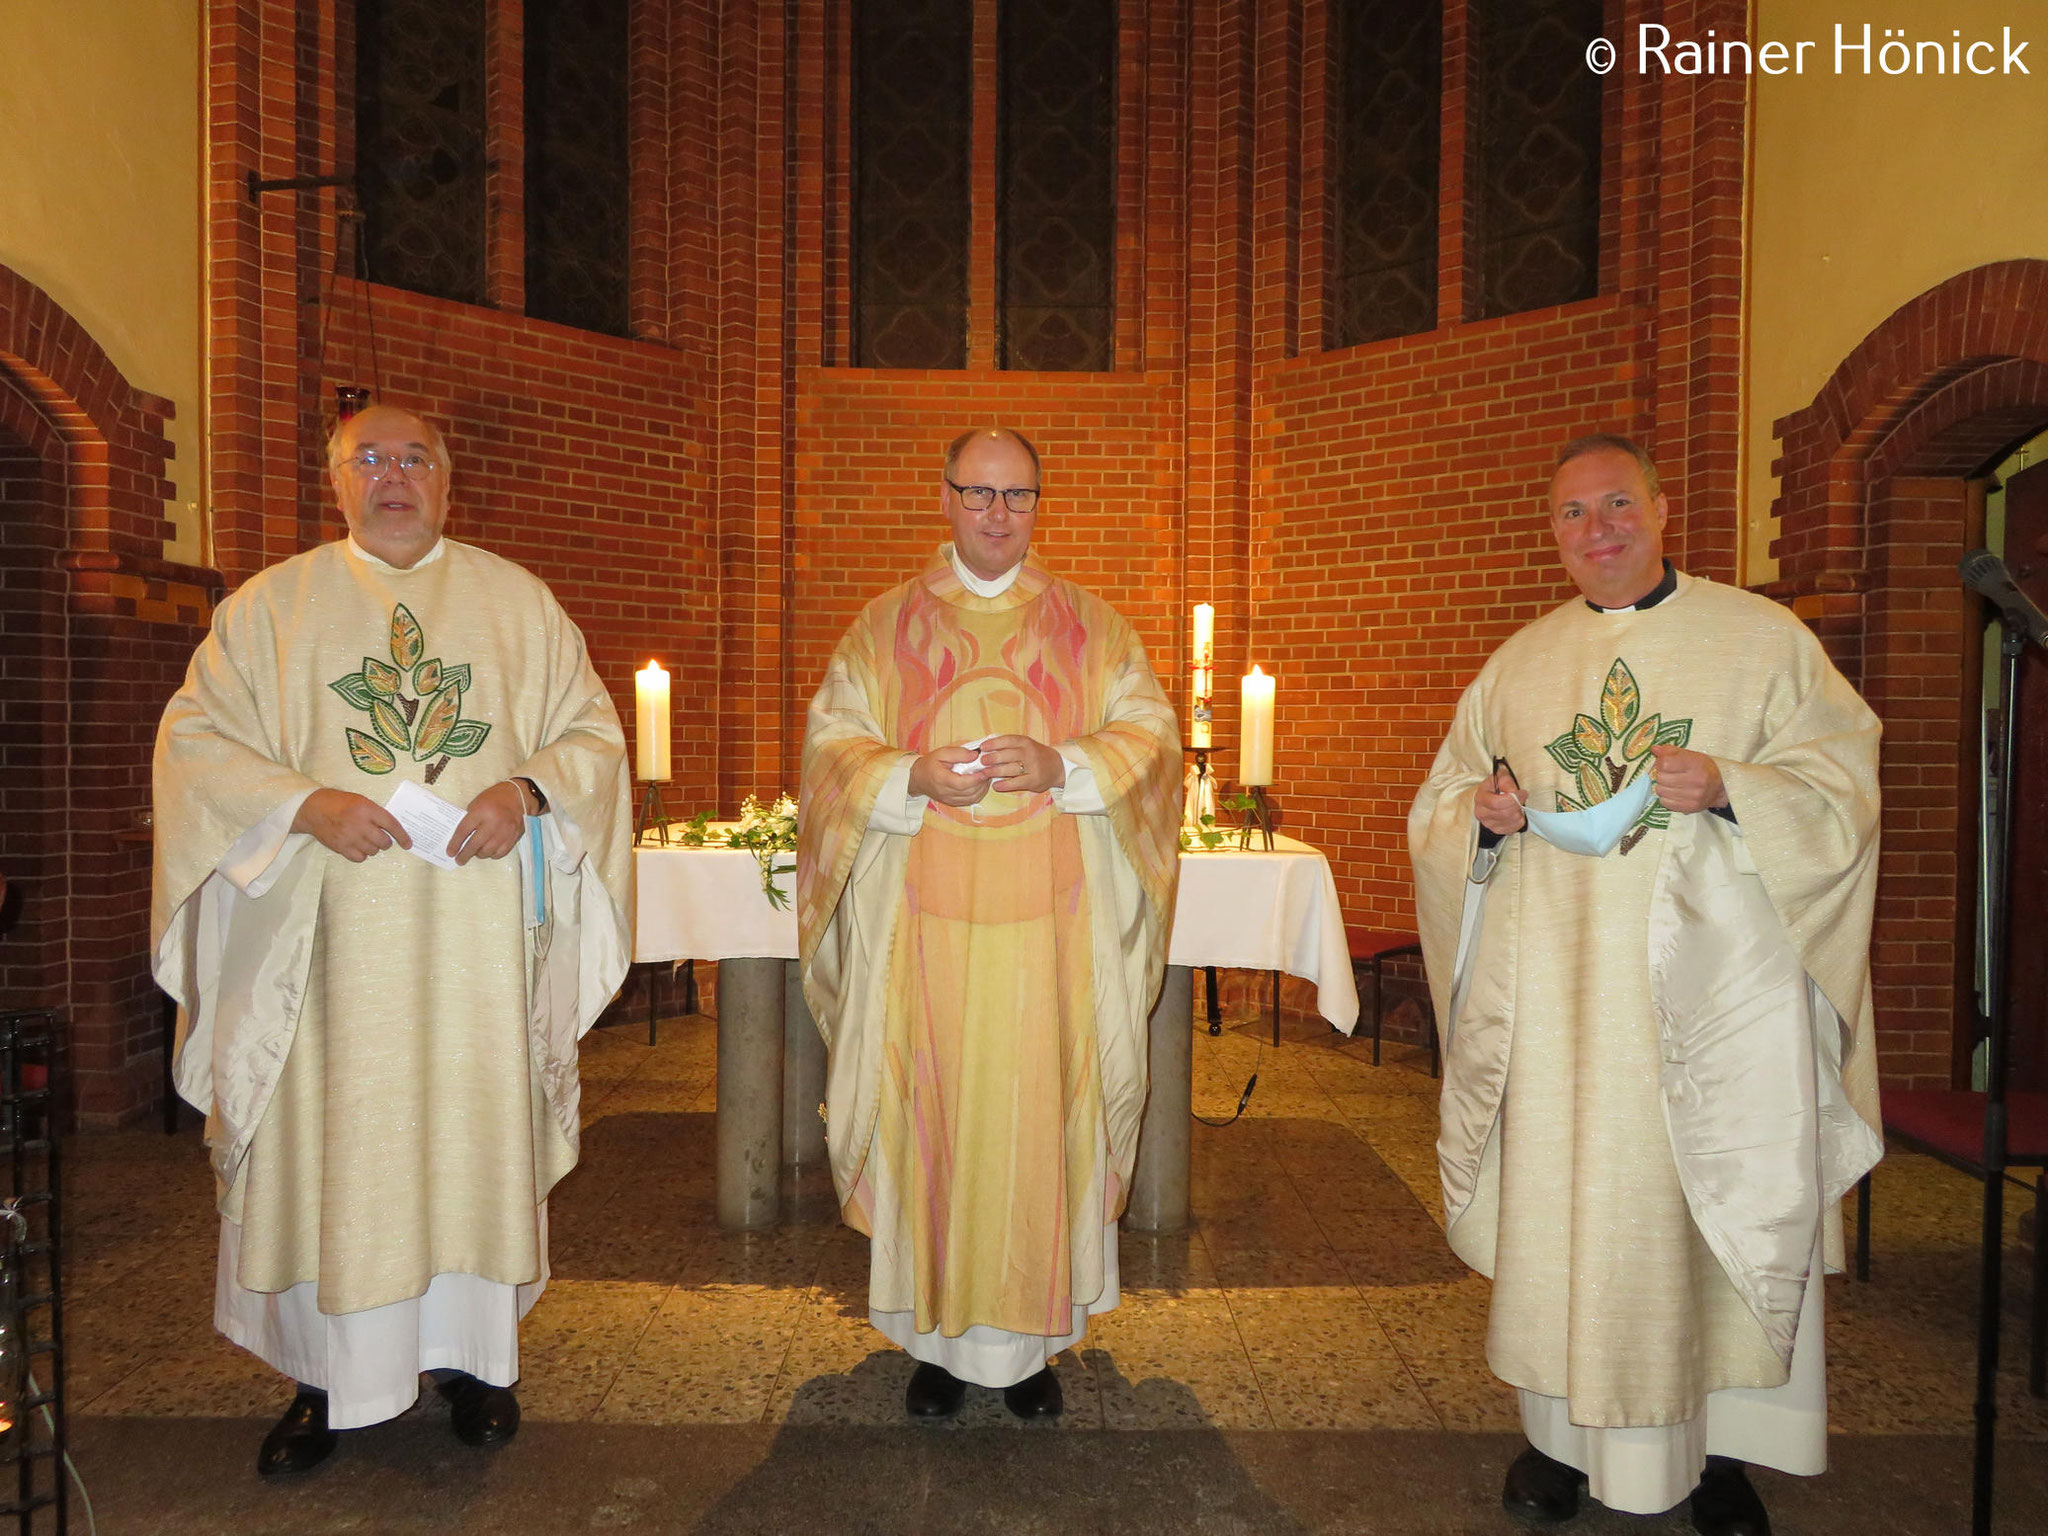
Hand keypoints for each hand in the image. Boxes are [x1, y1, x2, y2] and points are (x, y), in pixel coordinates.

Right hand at [292, 788, 410, 862]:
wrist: (314, 809)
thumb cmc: (340, 803)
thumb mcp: (361, 801)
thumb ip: (376, 814)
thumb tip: (391, 829)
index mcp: (367, 809)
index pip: (391, 825)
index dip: (402, 836)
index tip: (408, 844)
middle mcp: (360, 824)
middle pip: (384, 842)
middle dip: (385, 842)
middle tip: (380, 838)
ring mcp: (350, 837)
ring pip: (373, 851)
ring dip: (373, 847)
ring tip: (364, 839)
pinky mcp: (341, 847)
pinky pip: (360, 858)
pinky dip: (361, 854)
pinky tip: (357, 846)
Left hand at [447, 781, 529, 864]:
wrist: (520, 797)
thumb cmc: (497, 798)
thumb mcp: (478, 802)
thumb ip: (470, 819)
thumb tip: (461, 837)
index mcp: (481, 811)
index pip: (464, 830)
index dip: (455, 843)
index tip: (450, 852)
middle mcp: (493, 822)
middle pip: (474, 844)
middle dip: (464, 854)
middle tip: (459, 860)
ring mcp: (504, 832)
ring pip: (487, 851)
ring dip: (479, 854)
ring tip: (475, 852)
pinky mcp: (513, 838)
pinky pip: (499, 853)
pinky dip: (492, 854)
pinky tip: (488, 851)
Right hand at [909, 746, 991, 807]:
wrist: (918, 778)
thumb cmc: (930, 764)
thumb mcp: (942, 753)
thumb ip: (959, 753)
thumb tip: (975, 756)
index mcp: (941, 779)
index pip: (962, 783)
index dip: (977, 778)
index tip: (985, 769)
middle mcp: (945, 792)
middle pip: (970, 792)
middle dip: (983, 782)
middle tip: (989, 771)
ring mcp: (949, 800)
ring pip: (972, 798)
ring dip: (982, 789)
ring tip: (985, 777)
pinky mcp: (953, 803)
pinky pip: (970, 801)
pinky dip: (978, 794)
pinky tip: (980, 784)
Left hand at [977, 734, 1066, 794]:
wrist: (1056, 767)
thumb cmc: (1035, 755)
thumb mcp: (1025, 745)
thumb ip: (1009, 745)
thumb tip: (986, 747)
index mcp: (1025, 742)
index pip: (1007, 740)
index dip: (993, 744)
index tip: (982, 747)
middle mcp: (1029, 753)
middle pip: (1007, 755)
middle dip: (992, 758)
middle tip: (982, 762)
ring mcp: (1032, 767)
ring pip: (1010, 769)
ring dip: (995, 772)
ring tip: (985, 773)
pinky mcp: (1033, 780)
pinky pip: (1016, 783)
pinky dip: (1004, 785)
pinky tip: (995, 785)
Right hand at [1474, 766, 1527, 835]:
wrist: (1492, 795)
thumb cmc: (1495, 786)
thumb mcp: (1499, 776)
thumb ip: (1505, 780)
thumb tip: (1512, 791)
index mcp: (1480, 798)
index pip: (1497, 803)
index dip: (1513, 798)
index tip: (1522, 792)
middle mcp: (1481, 813)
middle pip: (1505, 813)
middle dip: (1518, 804)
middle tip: (1522, 797)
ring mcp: (1488, 824)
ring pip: (1511, 821)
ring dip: (1519, 812)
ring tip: (1518, 805)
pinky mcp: (1497, 830)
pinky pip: (1514, 828)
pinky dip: (1519, 820)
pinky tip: (1516, 812)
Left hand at [1649, 744, 1727, 814]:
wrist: (1721, 787)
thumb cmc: (1703, 768)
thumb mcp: (1691, 755)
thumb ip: (1671, 751)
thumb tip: (1654, 749)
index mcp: (1696, 764)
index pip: (1665, 763)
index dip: (1661, 763)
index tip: (1665, 763)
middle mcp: (1696, 780)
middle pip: (1661, 778)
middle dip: (1662, 775)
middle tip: (1669, 774)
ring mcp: (1694, 796)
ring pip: (1661, 791)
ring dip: (1663, 787)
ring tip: (1672, 784)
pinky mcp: (1690, 807)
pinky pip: (1666, 803)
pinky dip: (1666, 798)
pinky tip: (1675, 793)